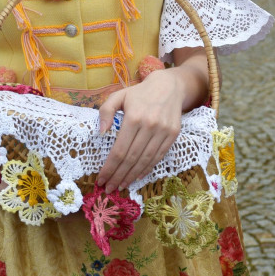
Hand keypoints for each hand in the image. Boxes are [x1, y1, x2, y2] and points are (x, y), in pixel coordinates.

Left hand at [96, 71, 183, 190]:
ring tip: (121, 185)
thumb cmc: (140, 93)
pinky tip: (137, 176)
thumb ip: (106, 111)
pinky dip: (147, 169)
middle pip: (131, 158)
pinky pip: (158, 156)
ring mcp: (163, 131)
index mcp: (134, 117)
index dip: (109, 168)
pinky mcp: (173, 135)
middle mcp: (150, 125)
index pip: (120, 150)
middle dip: (118, 176)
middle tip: (109, 188)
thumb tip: (101, 133)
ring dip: (132, 176)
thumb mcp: (118, 95)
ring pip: (145, 160)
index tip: (101, 179)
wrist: (169, 86)